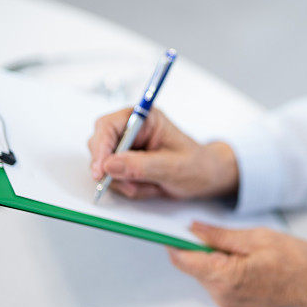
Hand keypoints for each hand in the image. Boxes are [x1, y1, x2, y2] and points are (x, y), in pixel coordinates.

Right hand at [87, 107, 238, 199]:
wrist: (207, 178)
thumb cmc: (197, 165)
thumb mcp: (172, 167)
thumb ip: (140, 166)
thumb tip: (109, 165)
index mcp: (146, 118)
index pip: (109, 125)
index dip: (100, 147)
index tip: (100, 170)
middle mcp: (133, 129)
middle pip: (100, 144)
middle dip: (114, 170)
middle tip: (132, 185)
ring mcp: (128, 146)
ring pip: (105, 166)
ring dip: (125, 182)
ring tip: (153, 185)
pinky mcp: (126, 163)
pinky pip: (114, 179)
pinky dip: (129, 188)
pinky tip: (150, 187)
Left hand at [168, 222, 306, 306]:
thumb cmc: (293, 260)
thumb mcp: (256, 237)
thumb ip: (220, 235)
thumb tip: (193, 228)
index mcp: (226, 277)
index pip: (184, 260)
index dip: (175, 241)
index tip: (173, 227)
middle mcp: (222, 294)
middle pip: (193, 266)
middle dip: (198, 247)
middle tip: (220, 231)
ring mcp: (227, 302)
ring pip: (204, 273)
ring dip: (212, 257)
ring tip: (240, 247)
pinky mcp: (233, 303)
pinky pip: (216, 281)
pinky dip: (222, 267)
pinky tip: (243, 259)